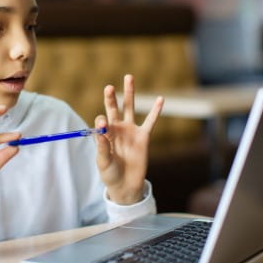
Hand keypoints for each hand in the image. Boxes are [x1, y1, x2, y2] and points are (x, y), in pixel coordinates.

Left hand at [95, 74, 163, 204]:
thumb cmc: (110, 173)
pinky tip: (161, 99)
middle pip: (114, 108)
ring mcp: (131, 131)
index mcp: (105, 134)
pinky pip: (151, 121)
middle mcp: (117, 128)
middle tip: (108, 87)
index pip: (102, 121)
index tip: (102, 125)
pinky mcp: (144, 137)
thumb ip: (102, 145)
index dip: (101, 122)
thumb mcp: (103, 161)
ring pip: (130, 108)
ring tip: (129, 77)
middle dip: (111, 97)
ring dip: (129, 93)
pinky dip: (156, 111)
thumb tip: (101, 125)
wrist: (125, 186)